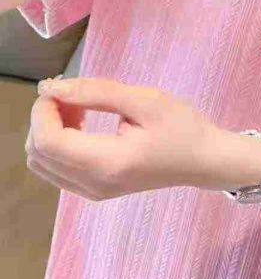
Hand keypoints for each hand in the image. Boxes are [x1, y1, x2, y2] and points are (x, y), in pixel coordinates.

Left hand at [24, 77, 219, 201]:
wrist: (204, 160)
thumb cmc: (182, 127)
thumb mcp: (144, 100)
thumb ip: (96, 92)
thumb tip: (53, 87)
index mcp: (108, 163)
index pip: (48, 141)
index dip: (43, 111)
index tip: (60, 86)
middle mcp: (94, 184)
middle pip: (38, 153)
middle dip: (45, 117)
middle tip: (73, 93)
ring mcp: (93, 192)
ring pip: (42, 162)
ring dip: (50, 129)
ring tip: (80, 106)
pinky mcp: (95, 190)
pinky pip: (56, 168)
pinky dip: (59, 142)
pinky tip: (82, 123)